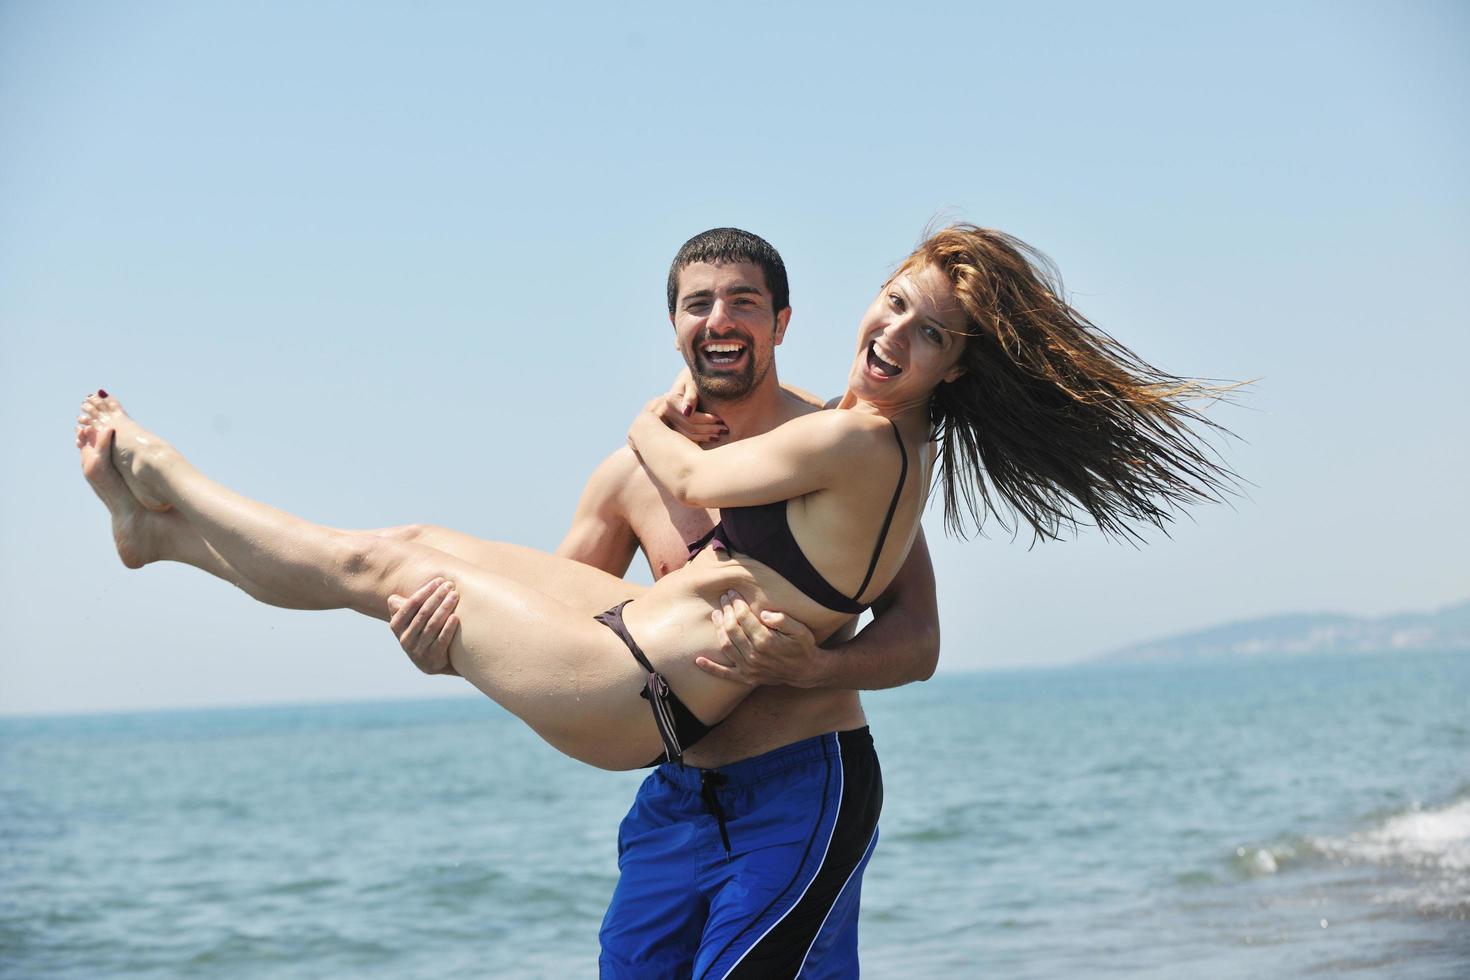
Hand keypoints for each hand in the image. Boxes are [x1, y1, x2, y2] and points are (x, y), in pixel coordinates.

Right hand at [387, 577, 460, 675]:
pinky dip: (448, 628)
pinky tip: (455, 617)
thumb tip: (393, 599)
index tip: (439, 580)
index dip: (424, 592)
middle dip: (437, 597)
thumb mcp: (409, 621)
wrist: (434, 662)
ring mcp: (418, 651)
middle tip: (450, 585)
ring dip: (444, 608)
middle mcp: (405, 639)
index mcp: (397, 627)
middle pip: (422, 614)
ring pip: (432, 626)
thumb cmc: (422, 632)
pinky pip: (441, 641)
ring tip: (454, 596)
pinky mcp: (432, 660)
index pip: (410, 605)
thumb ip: (404, 608)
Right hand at [657, 368, 727, 443]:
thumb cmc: (695, 377)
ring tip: (720, 434)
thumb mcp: (693, 382)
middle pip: (690, 427)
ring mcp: (670, 421)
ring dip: (706, 436)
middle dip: (709, 429)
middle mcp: (668, 412)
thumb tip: (687, 412)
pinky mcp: (675, 426)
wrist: (689, 379)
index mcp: (672, 400)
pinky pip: (687, 439)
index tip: (721, 420)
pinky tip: (711, 438)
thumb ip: (691, 396)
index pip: (691, 417)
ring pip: (689, 435)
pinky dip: (701, 440)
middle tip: (725, 429)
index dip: (707, 420)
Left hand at [697, 590, 825, 687]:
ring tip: (715, 614)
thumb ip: (783, 620)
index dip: (736, 604)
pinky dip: (711, 668)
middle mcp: (754, 656)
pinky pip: (725, 674)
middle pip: (732, 629)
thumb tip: (764, 613)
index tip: (733, 593)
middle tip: (724, 598)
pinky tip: (698, 661)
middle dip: (726, 611)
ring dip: (718, 629)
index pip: (744, 618)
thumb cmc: (803, 647)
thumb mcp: (801, 630)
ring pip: (726, 646)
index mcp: (766, 641)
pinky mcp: (747, 677)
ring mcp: (749, 668)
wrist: (806, 671)